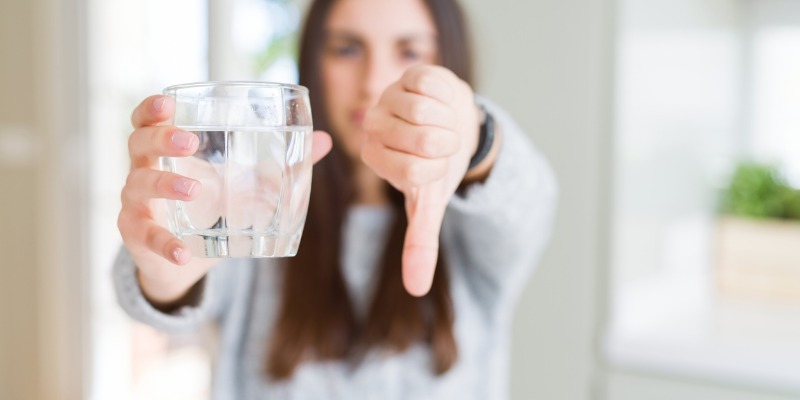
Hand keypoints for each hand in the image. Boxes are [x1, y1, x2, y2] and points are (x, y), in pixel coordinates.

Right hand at [118, 95, 332, 302]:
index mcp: (167, 151)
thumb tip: (323, 140)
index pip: (147, 120)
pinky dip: (164, 243)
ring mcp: (137, 204)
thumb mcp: (246, 186)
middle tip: (190, 142)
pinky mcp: (137, 236)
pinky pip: (144, 236)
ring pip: (136, 185)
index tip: (168, 102)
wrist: (184, 260)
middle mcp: (144, 171)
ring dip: (164, 185)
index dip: (152, 108)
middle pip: (138, 143)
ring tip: (194, 190)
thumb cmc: (213, 209)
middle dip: (161, 139)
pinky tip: (183, 252)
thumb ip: (282, 165)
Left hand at [361, 65, 480, 295]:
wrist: (457, 125)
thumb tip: (416, 290)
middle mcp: (374, 127)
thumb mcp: (430, 204)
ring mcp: (390, 96)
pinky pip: (433, 85)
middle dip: (446, 145)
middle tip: (443, 143)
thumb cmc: (439, 166)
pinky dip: (449, 98)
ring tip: (444, 123)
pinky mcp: (409, 74)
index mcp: (376, 159)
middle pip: (421, 139)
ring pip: (426, 111)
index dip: (439, 169)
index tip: (437, 165)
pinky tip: (442, 103)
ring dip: (449, 121)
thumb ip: (420, 244)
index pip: (415, 171)